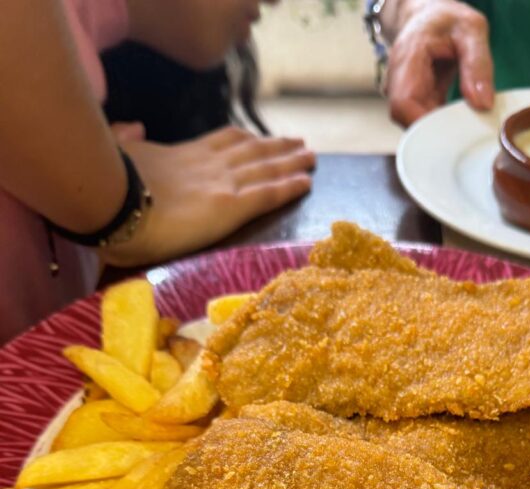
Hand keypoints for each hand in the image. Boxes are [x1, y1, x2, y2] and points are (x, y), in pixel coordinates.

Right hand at [103, 126, 314, 266]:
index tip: (258, 136)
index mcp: (181, 154)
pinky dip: (290, 186)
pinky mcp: (230, 206)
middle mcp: (207, 164)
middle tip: (298, 143)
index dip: (244, 139)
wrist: (114, 206)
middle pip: (251, 150)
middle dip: (276, 146)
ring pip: (266, 168)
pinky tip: (307, 182)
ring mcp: (221, 183)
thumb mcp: (116, 155)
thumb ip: (127, 140)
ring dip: (291, 161)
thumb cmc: (107, 188)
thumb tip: (132, 127)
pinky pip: (268, 194)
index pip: (220, 142)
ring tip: (310, 157)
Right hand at [386, 0, 493, 126]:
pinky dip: (442, 127)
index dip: (425, 124)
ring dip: (441, 131)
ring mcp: (401, 93)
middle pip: (408, 120)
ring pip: (415, 126)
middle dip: (437, 132)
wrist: (430, 18)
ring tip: (465, 123)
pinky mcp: (411, 103)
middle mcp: (397, 79)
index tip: (454, 131)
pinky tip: (458, 121)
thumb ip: (478, 65)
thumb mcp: (472, 31)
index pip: (403, 104)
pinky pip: (423, 123)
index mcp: (407, 57)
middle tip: (467, 133)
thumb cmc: (448, 21)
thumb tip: (482, 104)